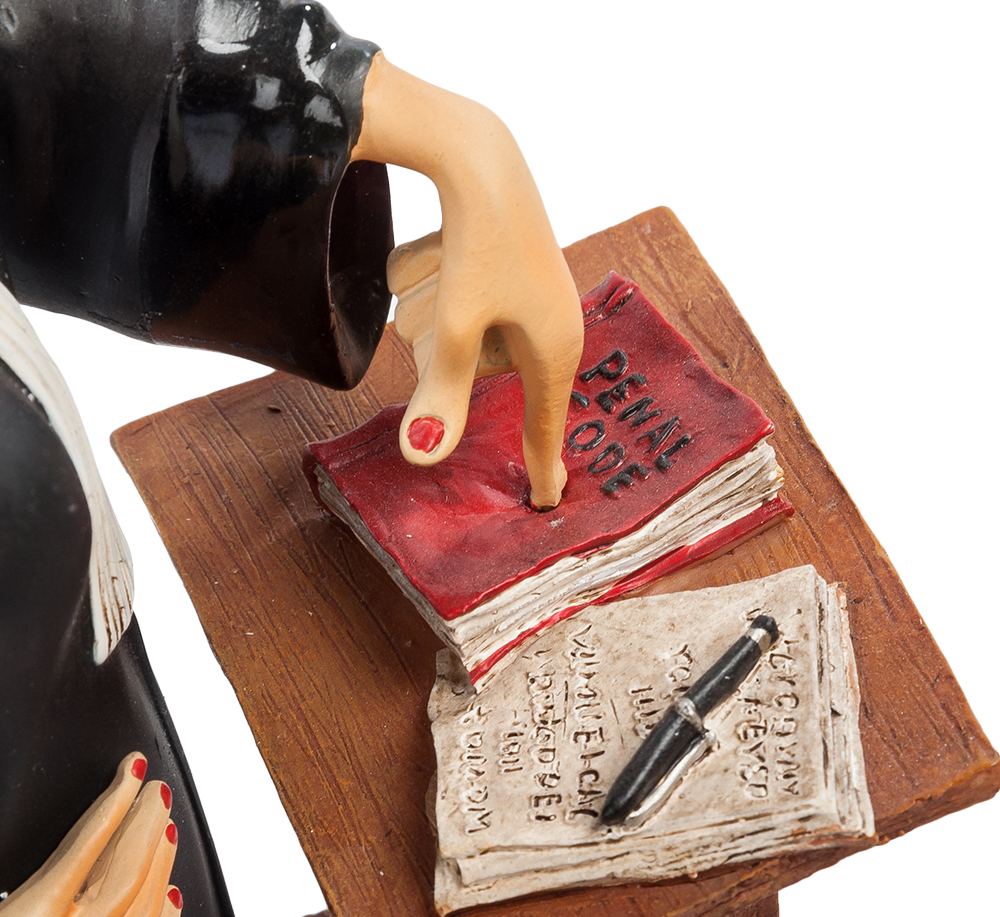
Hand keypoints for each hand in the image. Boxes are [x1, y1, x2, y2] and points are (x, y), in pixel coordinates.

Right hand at [0, 752, 181, 916]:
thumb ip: (4, 891)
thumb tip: (22, 873)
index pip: (87, 843)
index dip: (114, 802)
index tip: (132, 773)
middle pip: (126, 867)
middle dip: (145, 823)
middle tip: (158, 792)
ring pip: (146, 905)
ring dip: (161, 861)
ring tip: (167, 829)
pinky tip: (175, 899)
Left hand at [352, 54, 583, 508]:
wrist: (479, 153)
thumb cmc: (481, 244)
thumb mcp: (456, 330)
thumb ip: (440, 398)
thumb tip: (424, 459)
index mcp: (553, 351)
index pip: (543, 427)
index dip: (540, 468)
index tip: (543, 502)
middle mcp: (548, 330)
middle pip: (474, 375)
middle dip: (446, 344)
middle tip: (452, 293)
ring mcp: (527, 301)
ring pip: (455, 337)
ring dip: (435, 306)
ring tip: (451, 263)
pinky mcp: (504, 276)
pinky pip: (453, 304)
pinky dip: (436, 281)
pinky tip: (446, 246)